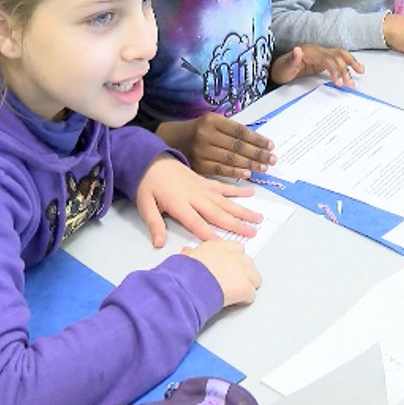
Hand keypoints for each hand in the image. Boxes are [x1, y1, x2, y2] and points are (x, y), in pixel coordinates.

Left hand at [135, 154, 261, 246]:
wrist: (150, 159)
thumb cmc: (147, 184)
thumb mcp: (145, 205)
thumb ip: (154, 224)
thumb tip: (158, 243)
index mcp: (179, 203)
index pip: (196, 223)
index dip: (208, 234)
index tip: (222, 245)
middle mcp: (195, 196)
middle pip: (217, 213)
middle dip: (236, 224)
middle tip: (253, 232)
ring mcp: (202, 188)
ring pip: (226, 201)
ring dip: (242, 210)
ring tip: (258, 217)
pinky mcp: (205, 181)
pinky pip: (224, 187)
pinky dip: (237, 190)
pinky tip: (251, 192)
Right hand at [157, 113, 274, 179]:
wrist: (170, 139)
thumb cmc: (198, 130)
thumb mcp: (212, 121)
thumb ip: (231, 130)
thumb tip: (257, 143)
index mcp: (212, 120)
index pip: (240, 131)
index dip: (257, 139)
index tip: (270, 145)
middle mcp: (206, 134)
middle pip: (237, 146)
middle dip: (257, 154)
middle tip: (272, 159)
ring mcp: (200, 150)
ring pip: (230, 159)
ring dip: (250, 164)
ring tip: (264, 167)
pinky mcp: (197, 164)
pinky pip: (220, 170)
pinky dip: (235, 172)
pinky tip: (247, 174)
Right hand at [183, 240, 260, 306]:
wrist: (186, 286)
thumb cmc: (182, 274)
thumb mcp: (184, 258)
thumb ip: (191, 254)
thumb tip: (188, 253)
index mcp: (218, 247)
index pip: (237, 249)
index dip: (234, 261)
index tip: (229, 269)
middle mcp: (233, 256)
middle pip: (248, 263)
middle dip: (243, 273)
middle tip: (232, 283)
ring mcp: (241, 270)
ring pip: (255, 278)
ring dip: (246, 286)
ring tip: (235, 294)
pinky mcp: (244, 286)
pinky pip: (251, 294)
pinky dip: (244, 300)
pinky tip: (235, 302)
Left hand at [270, 45, 364, 87]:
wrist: (279, 69)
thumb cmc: (281, 70)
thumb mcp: (284, 67)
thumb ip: (292, 59)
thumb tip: (298, 50)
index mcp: (310, 51)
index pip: (328, 59)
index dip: (335, 69)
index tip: (338, 82)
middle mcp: (318, 50)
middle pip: (337, 56)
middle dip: (345, 69)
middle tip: (350, 83)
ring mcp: (321, 54)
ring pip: (340, 54)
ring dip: (351, 62)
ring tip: (361, 71)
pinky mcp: (323, 59)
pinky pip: (338, 59)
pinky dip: (347, 63)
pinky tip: (354, 69)